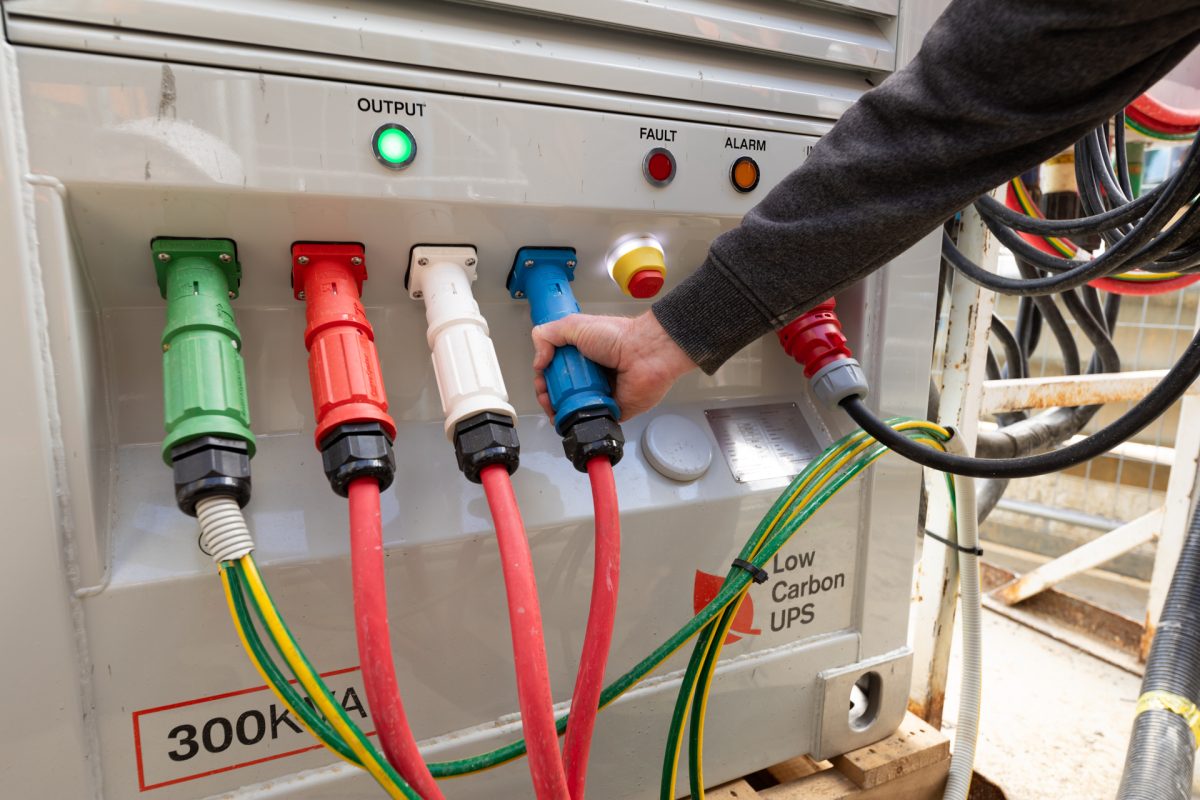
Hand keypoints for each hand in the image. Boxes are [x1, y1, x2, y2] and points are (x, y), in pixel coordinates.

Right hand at [531, 311, 696, 421]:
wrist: (645, 353)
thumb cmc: (619, 336)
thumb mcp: (574, 325)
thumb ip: (548, 336)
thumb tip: (537, 361)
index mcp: (580, 355)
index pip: (554, 371)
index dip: (543, 377)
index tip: (541, 380)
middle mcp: (589, 375)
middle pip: (559, 392)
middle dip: (547, 396)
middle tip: (546, 395)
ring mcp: (599, 393)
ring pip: (571, 409)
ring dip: (558, 411)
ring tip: (554, 407)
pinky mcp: (611, 410)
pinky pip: (591, 420)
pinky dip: (578, 421)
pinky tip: (570, 418)